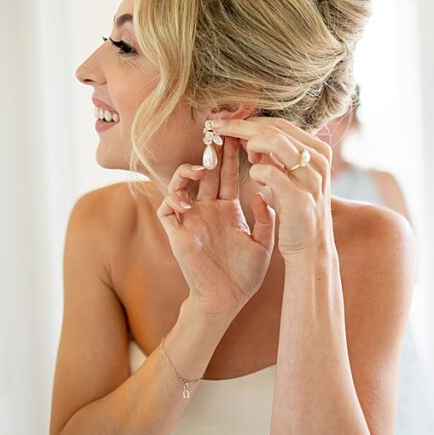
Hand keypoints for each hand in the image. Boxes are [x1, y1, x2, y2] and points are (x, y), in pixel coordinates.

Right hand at [156, 134, 276, 323]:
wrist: (226, 299)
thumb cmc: (245, 275)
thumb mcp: (264, 243)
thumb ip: (266, 218)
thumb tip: (263, 193)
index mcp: (228, 209)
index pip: (228, 175)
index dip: (231, 156)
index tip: (238, 136)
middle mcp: (207, 209)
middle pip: (206, 173)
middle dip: (210, 154)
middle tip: (216, 135)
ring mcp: (190, 218)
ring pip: (181, 184)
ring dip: (188, 172)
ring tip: (200, 169)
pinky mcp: (176, 231)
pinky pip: (167, 208)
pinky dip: (173, 201)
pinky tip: (188, 205)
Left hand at [212, 116, 333, 259]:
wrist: (311, 249)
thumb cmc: (297, 211)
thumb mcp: (290, 178)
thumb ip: (276, 157)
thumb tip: (252, 137)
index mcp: (318, 151)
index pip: (280, 124)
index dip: (250, 121)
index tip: (227, 122)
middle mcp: (318, 159)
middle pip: (274, 128)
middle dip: (240, 126)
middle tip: (217, 127)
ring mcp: (311, 177)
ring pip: (273, 141)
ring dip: (249, 143)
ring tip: (242, 154)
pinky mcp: (299, 198)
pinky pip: (269, 172)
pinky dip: (256, 171)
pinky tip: (255, 179)